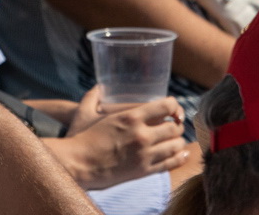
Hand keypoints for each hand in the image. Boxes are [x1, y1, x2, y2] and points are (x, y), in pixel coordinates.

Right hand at [52, 86, 187, 189]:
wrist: (78, 164)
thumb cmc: (80, 137)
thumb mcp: (84, 112)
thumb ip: (93, 96)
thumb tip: (98, 86)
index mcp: (131, 117)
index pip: (166, 106)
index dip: (173, 105)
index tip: (172, 109)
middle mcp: (142, 135)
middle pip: (174, 127)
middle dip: (177, 126)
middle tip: (175, 126)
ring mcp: (144, 154)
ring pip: (175, 146)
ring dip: (178, 142)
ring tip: (176, 140)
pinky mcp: (143, 171)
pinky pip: (169, 164)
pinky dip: (179, 158)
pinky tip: (181, 154)